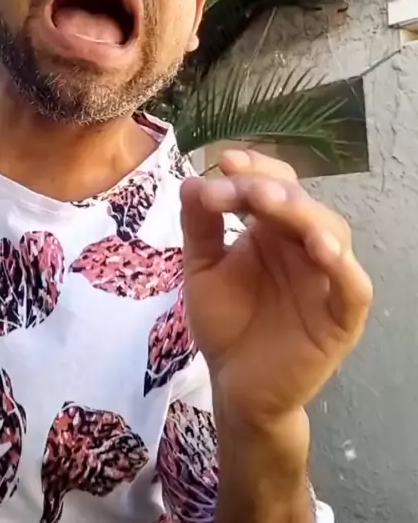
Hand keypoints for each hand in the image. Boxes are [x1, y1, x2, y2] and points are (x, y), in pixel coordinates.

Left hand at [180, 149, 371, 427]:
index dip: (255, 169)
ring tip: (275, 207)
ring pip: (332, 234)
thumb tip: (193, 181)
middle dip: (272, 191)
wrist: (235, 386)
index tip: (224, 161)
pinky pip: (353, 287)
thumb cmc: (225, 323)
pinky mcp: (340, 317)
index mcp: (272, 229)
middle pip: (300, 204)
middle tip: (245, 190)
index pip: (274, 185)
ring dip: (305, 216)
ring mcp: (325, 278)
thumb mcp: (202, 269)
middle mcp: (303, 245)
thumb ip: (200, 227)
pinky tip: (321, 251)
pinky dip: (342, 267)